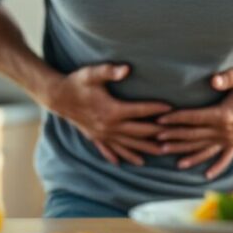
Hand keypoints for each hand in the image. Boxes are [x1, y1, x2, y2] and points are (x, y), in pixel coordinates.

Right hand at [44, 64, 171, 166]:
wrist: (57, 97)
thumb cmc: (77, 82)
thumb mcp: (92, 73)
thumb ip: (110, 71)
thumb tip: (127, 69)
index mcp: (112, 110)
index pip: (140, 111)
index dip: (156, 109)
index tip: (171, 108)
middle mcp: (109, 126)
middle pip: (139, 132)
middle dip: (158, 134)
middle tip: (175, 137)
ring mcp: (102, 134)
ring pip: (128, 145)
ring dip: (144, 150)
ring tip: (161, 154)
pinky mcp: (95, 137)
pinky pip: (110, 150)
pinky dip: (119, 156)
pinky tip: (125, 163)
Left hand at [155, 69, 232, 179]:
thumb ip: (229, 77)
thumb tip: (213, 80)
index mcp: (224, 115)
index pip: (194, 118)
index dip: (176, 118)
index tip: (160, 119)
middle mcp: (226, 131)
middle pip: (194, 135)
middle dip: (173, 136)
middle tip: (154, 137)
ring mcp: (230, 139)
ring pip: (203, 148)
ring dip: (184, 151)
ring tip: (165, 152)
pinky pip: (224, 158)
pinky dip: (216, 167)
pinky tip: (206, 175)